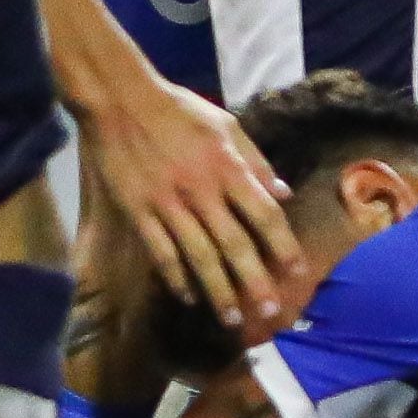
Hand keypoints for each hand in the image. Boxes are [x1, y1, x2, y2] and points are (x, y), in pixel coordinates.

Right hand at [71, 76, 299, 327]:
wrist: (120, 99)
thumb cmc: (177, 110)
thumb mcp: (225, 124)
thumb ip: (255, 160)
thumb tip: (284, 193)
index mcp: (226, 166)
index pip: (263, 214)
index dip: (283, 245)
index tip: (296, 272)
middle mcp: (200, 189)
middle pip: (233, 244)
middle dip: (254, 281)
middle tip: (270, 312)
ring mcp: (167, 203)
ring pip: (198, 256)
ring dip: (217, 291)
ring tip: (232, 319)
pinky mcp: (138, 211)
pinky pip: (161, 252)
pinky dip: (176, 277)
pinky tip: (189, 297)